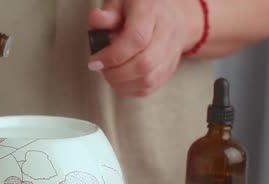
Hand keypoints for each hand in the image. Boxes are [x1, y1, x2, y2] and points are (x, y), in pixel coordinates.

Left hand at [87, 0, 202, 96]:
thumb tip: (96, 20)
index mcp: (152, 12)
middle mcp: (166, 33)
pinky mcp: (169, 69)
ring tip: (109, 73)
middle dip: (115, 73)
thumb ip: (108, 12)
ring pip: (148, 80)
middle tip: (100, 68)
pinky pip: (150, 87)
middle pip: (144, 63)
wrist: (173, 14)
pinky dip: (130, 89)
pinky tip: (119, 80)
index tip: (95, 61)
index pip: (136, 39)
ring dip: (122, 83)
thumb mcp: (121, 1)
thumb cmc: (142, 7)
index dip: (113, 55)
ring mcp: (171, 53)